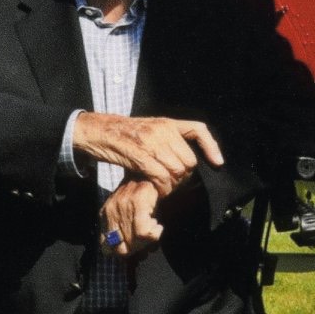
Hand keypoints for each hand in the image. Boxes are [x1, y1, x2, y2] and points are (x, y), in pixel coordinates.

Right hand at [72, 113, 223, 193]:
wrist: (96, 130)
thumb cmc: (121, 135)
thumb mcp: (149, 130)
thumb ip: (166, 141)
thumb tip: (183, 164)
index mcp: (167, 122)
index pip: (198, 130)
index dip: (211, 147)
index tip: (218, 164)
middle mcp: (163, 129)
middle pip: (189, 160)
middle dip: (183, 176)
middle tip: (171, 183)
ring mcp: (152, 142)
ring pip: (177, 171)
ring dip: (171, 185)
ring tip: (162, 188)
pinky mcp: (140, 155)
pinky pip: (161, 177)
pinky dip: (162, 188)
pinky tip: (156, 190)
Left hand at [100, 178, 163, 255]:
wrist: (152, 173)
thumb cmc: (143, 195)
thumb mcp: (129, 212)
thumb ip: (126, 232)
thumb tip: (130, 256)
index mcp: (105, 214)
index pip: (107, 248)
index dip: (122, 253)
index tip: (135, 248)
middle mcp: (110, 211)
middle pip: (122, 249)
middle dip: (137, 250)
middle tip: (148, 241)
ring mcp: (122, 206)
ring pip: (134, 242)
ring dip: (148, 242)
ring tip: (153, 229)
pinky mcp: (137, 203)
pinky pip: (145, 233)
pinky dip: (155, 233)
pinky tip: (157, 224)